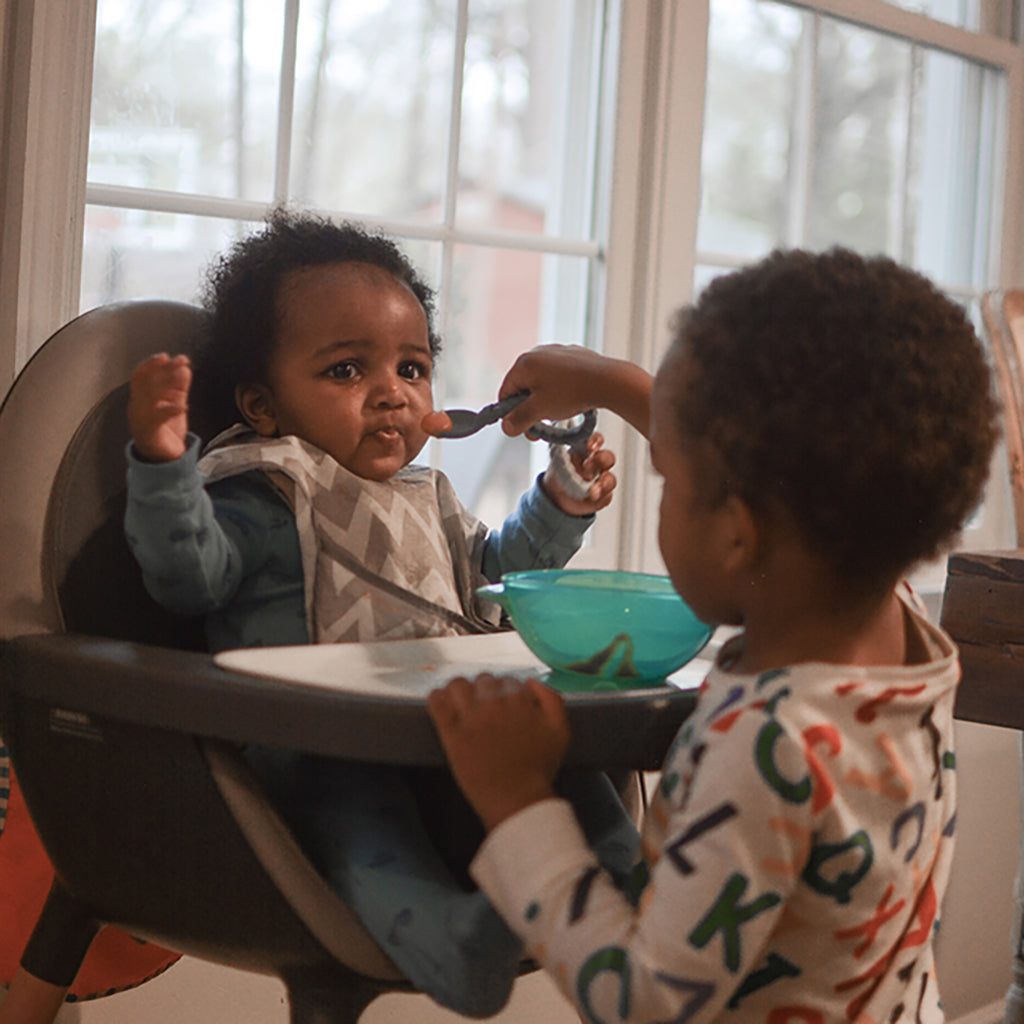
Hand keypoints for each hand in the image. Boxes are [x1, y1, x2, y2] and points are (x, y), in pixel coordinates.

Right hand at [128, 353, 191, 461]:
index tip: (166, 356)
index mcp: (141, 398)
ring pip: (150, 396)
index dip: (151, 365)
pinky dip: (170, 411)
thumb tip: (184, 368)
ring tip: (183, 373)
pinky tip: (182, 406)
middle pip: (146, 382)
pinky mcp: (150, 432)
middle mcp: (138, 406)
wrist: (163, 459)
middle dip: (162, 369)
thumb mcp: (173, 403)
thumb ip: (177, 387)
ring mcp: (141, 419)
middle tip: (180, 360)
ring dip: (167, 382)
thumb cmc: (166, 429)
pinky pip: (157, 419)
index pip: (141, 376)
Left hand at [427, 674, 569, 832]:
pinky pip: (437, 701)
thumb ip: (552, 699)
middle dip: (484, 693)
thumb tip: (531, 681)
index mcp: (519, 699)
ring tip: (462, 705)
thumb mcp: (560, 732)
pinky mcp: (451, 733)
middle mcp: (494, 702)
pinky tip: (442, 704)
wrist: (516, 800)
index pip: (507, 680)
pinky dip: (438, 698)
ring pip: (457, 684)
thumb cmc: (539, 769)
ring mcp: (471, 717)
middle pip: (483, 680)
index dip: (506, 693)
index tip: (503, 709)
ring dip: (460, 691)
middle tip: (485, 712)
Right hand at [499, 344, 652, 438]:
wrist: (609, 380)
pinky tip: (571, 400)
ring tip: (558, 414)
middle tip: (541, 429)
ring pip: (542, 383)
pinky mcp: (574, 357)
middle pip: (524, 387)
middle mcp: (538, 353)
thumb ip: (519, 419)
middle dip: (530, 410)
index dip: (511, 414)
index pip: (506, 392)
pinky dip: (560, 391)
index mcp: (524, 363)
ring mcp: (557, 353)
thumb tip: (506, 426)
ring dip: (545, 402)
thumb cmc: (572, 393)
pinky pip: (559, 377)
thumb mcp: (540, 410)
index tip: (522, 429)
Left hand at [541, 431, 616, 515]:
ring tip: (592, 491)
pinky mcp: (603, 496)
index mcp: (586, 451)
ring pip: (610, 479)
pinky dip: (600, 498)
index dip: (596, 441)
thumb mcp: (556, 463)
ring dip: (603, 483)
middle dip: (600, 460)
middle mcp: (597, 463)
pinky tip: (591, 498)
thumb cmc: (560, 473)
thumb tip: (558, 450)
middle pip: (608, 458)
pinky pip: (607, 496)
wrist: (557, 496)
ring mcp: (601, 480)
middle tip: (586, 467)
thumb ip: (560, 457)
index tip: (590, 447)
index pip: (596, 440)